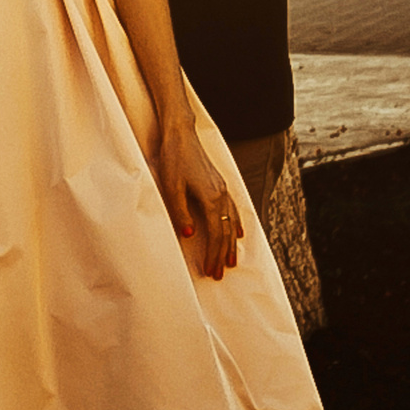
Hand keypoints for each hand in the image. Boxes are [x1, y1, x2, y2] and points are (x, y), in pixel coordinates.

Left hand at [153, 115, 241, 279]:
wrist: (181, 135)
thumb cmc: (174, 160)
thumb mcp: (171, 188)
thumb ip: (181, 213)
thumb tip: (190, 236)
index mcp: (211, 198)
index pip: (216, 234)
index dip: (214, 255)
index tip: (211, 271)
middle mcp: (221, 195)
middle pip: (226, 232)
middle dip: (223, 255)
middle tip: (219, 274)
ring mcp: (222, 189)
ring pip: (231, 222)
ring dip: (231, 244)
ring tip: (231, 260)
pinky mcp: (219, 184)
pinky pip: (232, 210)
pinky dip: (236, 224)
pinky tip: (238, 232)